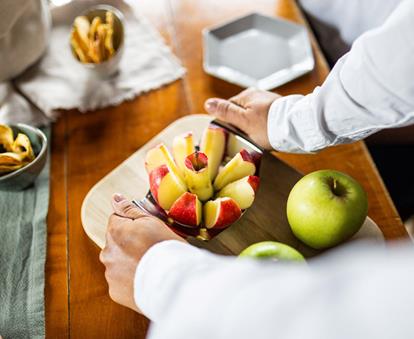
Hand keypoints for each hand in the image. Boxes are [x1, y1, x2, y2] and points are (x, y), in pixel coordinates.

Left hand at [99, 193, 185, 311]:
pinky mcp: (115, 292)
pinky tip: (145, 279)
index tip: (146, 232)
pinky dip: (130, 280)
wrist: (174, 281)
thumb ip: (130, 210)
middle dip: (129, 244)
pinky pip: (121, 282)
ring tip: (150, 266)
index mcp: (115, 232)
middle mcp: (107, 252)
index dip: (132, 224)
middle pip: (116, 242)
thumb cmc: (165, 248)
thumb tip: (115, 198)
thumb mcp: (151, 221)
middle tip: (150, 249)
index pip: (116, 220)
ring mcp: (110, 273)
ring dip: (129, 262)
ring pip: (118, 262)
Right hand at [204, 88, 280, 148]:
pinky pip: (265, 120)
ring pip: (253, 117)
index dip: (228, 123)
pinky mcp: (277, 110)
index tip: (232, 134)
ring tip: (260, 139)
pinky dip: (264, 128)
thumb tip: (208, 103)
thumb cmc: (269, 126)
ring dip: (253, 128)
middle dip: (241, 126)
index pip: (228, 109)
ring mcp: (268, 102)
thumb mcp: (243, 121)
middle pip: (241, 113)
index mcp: (246, 95)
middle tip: (246, 138)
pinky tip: (268, 135)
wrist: (297, 127)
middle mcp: (257, 95)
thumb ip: (225, 112)